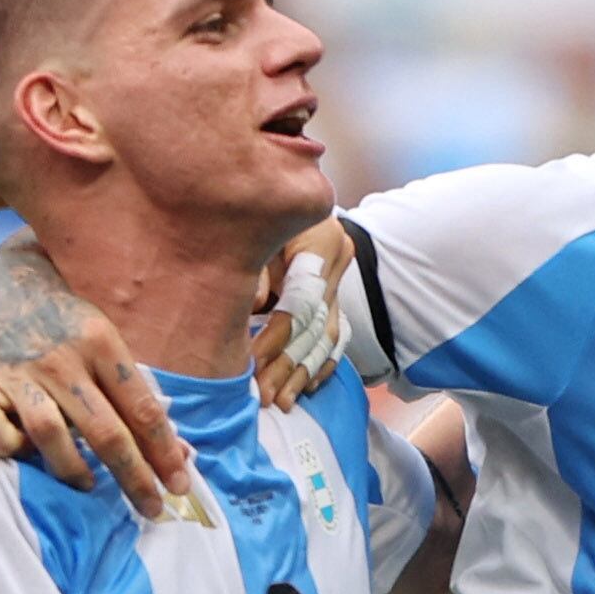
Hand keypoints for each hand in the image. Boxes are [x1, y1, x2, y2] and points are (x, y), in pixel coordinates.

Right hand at [0, 234, 193, 517]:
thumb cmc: (62, 321)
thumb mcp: (104, 339)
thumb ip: (133, 392)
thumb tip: (180, 451)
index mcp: (100, 342)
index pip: (142, 409)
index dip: (164, 453)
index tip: (179, 485)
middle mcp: (61, 359)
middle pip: (106, 431)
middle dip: (134, 477)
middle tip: (151, 508)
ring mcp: (17, 372)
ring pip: (52, 436)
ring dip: (75, 470)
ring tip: (88, 485)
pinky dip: (13, 449)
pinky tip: (26, 453)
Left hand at [248, 217, 351, 409]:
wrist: (284, 191)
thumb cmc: (256, 208)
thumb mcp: (254, 232)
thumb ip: (254, 268)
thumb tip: (256, 306)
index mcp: (322, 239)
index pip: (302, 301)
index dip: (276, 337)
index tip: (253, 365)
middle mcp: (339, 260)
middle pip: (316, 324)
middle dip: (288, 365)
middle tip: (265, 396)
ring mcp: (342, 279)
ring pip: (329, 335)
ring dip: (304, 372)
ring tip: (283, 402)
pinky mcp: (338, 294)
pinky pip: (336, 335)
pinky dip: (320, 363)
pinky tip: (307, 387)